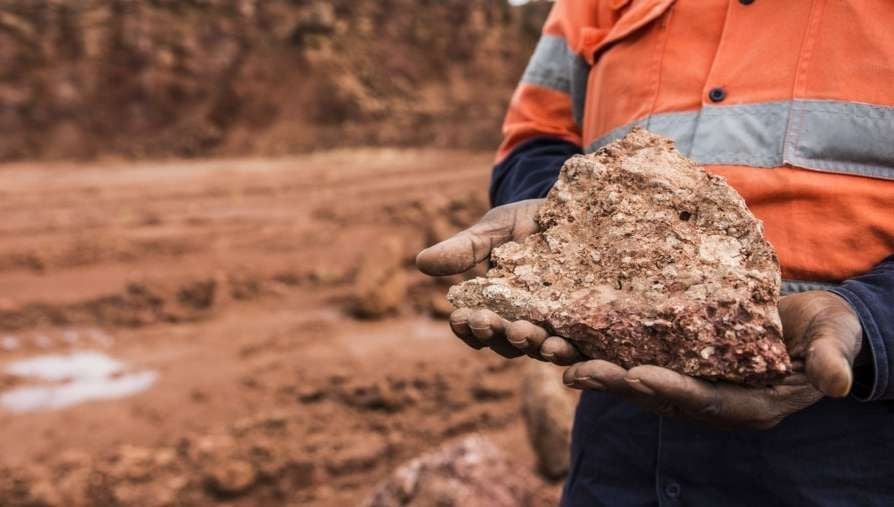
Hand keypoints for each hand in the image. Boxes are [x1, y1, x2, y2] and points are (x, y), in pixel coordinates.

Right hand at [416, 199, 583, 362]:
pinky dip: (576, 349)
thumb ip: (463, 249)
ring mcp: (557, 326)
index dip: (468, 327)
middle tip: (497, 326)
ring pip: (543, 348)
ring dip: (538, 347)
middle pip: (508, 343)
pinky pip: (583, 343)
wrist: (573, 210)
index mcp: (495, 309)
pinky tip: (573, 345)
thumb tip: (420, 262)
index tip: (460, 318)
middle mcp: (523, 325)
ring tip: (540, 343)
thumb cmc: (524, 222)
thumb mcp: (492, 230)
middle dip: (500, 336)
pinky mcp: (588, 322)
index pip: (477, 328)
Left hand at [561, 291, 862, 429]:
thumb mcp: (835, 341)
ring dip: (596, 369)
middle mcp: (713, 399)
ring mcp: (692, 382)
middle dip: (615, 384)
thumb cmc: (826, 332)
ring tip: (557, 354)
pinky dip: (602, 351)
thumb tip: (837, 382)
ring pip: (636, 380)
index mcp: (750, 403)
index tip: (636, 376)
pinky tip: (570, 337)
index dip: (671, 390)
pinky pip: (634, 359)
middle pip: (658, 396)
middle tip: (575, 370)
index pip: (705, 401)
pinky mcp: (677, 362)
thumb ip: (830, 359)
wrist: (811, 325)